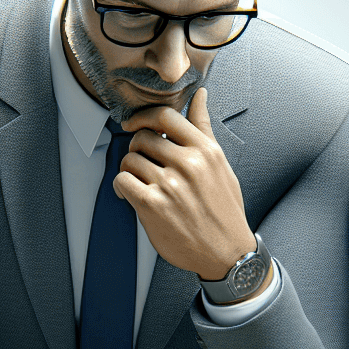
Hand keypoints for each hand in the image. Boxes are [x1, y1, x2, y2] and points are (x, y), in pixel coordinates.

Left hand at [117, 88, 258, 287]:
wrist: (228, 253)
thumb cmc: (224, 209)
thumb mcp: (220, 164)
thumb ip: (204, 129)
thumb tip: (200, 95)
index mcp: (206, 150)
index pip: (165, 116)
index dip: (143, 117)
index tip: (134, 124)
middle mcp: (189, 164)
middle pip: (143, 137)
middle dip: (137, 149)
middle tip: (142, 163)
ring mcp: (170, 185)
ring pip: (130, 159)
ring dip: (129, 171)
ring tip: (139, 183)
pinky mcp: (153, 206)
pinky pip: (122, 181)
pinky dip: (121, 188)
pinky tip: (131, 195)